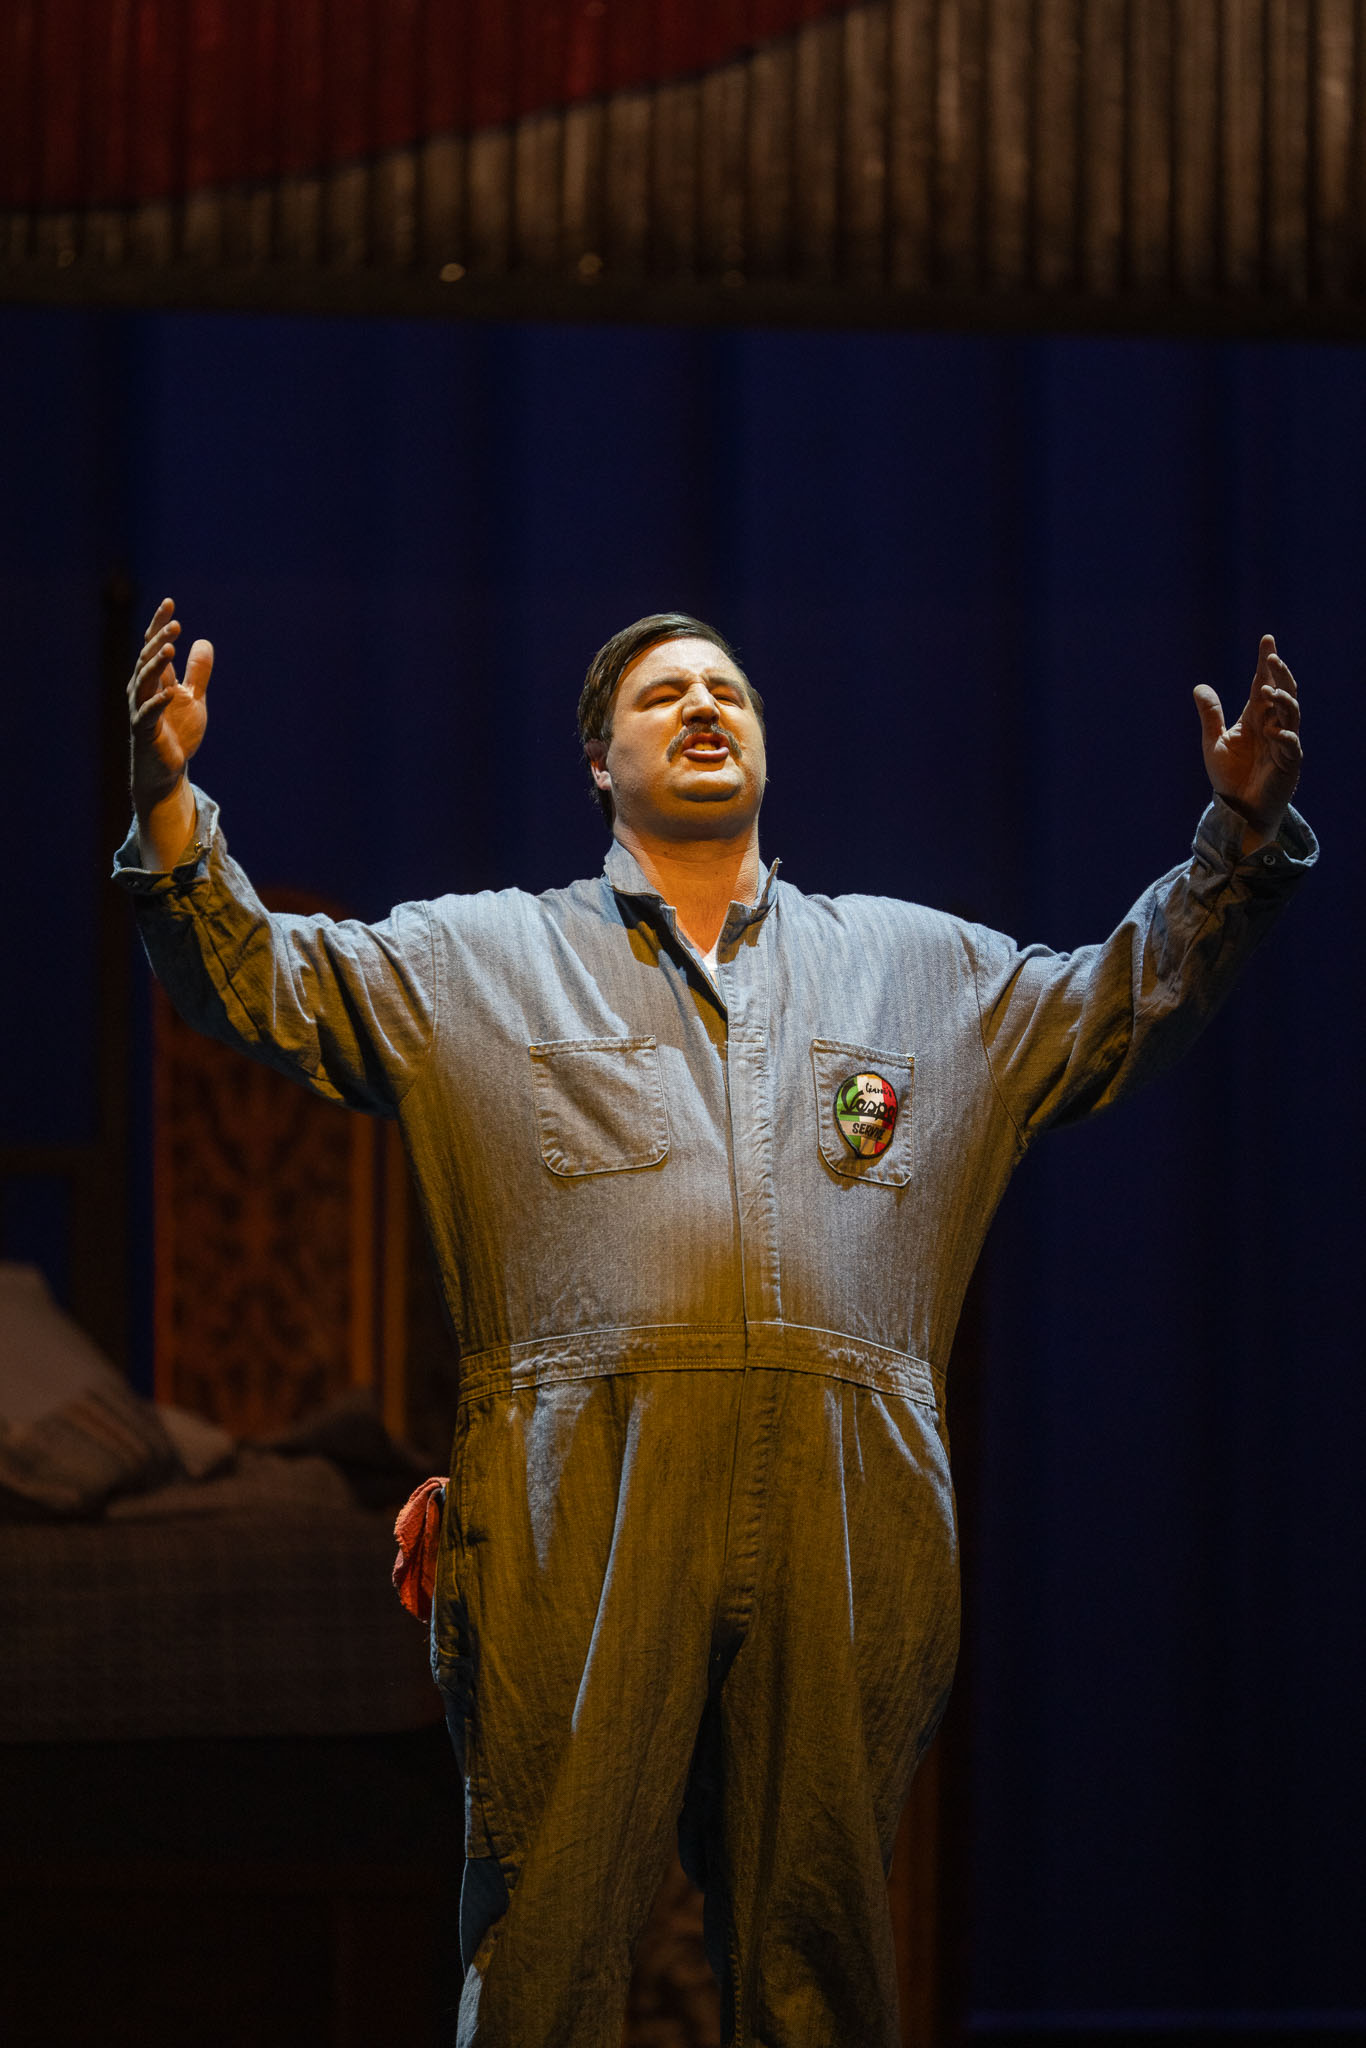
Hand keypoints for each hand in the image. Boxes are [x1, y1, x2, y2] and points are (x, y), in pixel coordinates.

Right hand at [127, 597, 212, 807]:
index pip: (152, 644)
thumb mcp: (193, 698)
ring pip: (143, 681)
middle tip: (175, 626)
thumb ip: (197, 672)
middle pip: (147, 658)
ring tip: (168, 648)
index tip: (169, 603)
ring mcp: (141, 709)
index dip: (158, 624)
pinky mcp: (144, 731)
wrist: (168, 768)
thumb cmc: (177, 731)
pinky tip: (170, 692)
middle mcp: (143, 689)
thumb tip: (204, 642)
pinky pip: (148, 713)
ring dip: (155, 665)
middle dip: (158, 640)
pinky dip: (157, 702)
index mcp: (154, 678)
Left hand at [1193, 634, 1301, 848]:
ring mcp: (1283, 744)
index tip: (1267, 640)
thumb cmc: (1229, 775)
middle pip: (1283, 692)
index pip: (1264, 684)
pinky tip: (1272, 730)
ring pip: (1292, 715)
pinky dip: (1284, 736)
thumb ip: (1210, 715)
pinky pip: (1291, 746)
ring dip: (1283, 701)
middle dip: (1279, 674)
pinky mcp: (1288, 764)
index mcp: (1256, 717)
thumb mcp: (1214, 742)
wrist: (1237, 809)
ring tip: (1269, 691)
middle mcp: (1273, 725)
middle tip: (1272, 657)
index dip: (1266, 663)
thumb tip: (1199, 687)